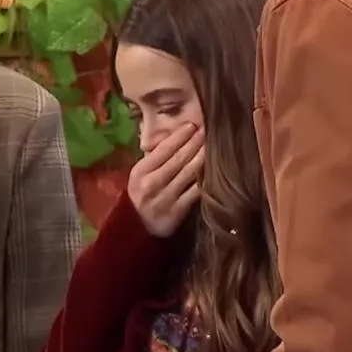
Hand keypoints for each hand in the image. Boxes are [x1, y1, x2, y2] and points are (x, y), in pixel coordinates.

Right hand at [127, 122, 205, 236]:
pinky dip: (205, 178)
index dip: (179, 136)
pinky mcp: (179, 209)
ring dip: (202, 156)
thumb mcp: (139, 174)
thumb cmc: (140, 194)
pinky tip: (213, 168)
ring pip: (189, 173)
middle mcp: (153, 182)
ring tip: (212, 143)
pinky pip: (195, 190)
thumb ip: (153, 156)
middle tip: (206, 129)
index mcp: (140, 171)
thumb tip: (171, 135)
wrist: (137, 226)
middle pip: (178, 159)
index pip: (163, 150)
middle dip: (194, 142)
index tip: (192, 125)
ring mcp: (167, 196)